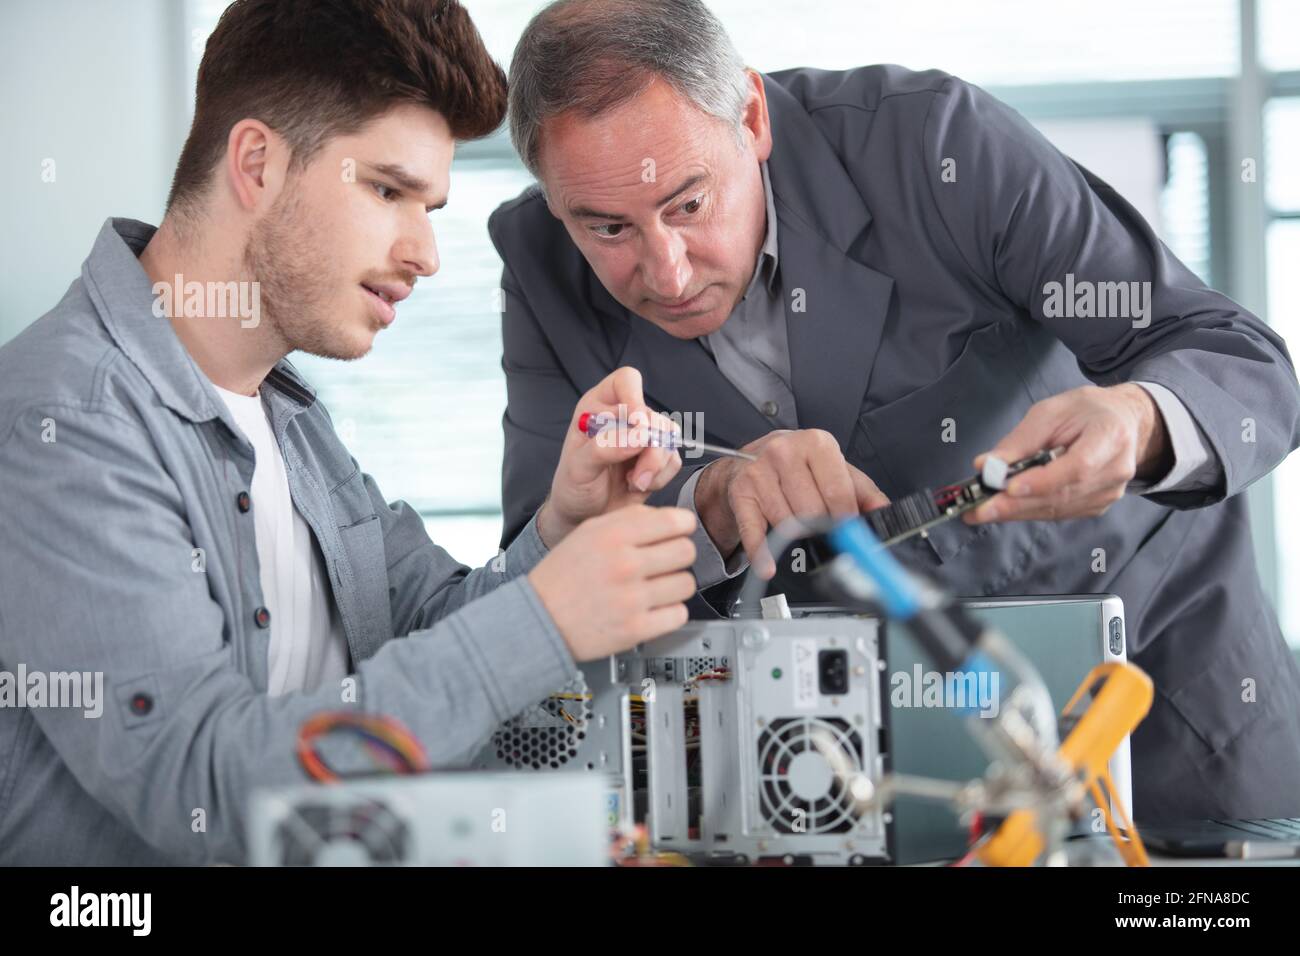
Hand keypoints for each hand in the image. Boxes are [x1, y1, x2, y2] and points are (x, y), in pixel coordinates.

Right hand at [528, 505, 697, 660]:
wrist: (538, 618)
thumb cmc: (562, 576)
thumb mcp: (588, 532)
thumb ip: (629, 520)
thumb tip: (670, 518)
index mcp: (613, 536)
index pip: (676, 522)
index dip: (683, 526)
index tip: (679, 533)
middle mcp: (624, 565)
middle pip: (687, 552)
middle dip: (679, 556)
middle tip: (666, 563)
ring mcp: (631, 599)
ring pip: (686, 584)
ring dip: (675, 586)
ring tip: (656, 587)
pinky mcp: (635, 629)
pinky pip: (678, 615)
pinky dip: (669, 613)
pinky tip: (652, 608)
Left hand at [537, 367, 682, 547]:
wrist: (584, 515)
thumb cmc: (574, 486)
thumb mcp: (579, 468)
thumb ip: (604, 448)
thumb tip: (639, 435)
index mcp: (598, 406)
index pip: (626, 381)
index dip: (635, 397)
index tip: (637, 422)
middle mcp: (624, 416)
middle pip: (653, 416)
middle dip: (649, 447)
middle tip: (636, 473)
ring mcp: (643, 436)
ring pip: (668, 438)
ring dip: (655, 465)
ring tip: (633, 482)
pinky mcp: (657, 457)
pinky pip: (674, 459)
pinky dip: (660, 477)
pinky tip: (638, 485)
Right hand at [694, 428, 888, 578]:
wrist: (747, 459)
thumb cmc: (796, 464)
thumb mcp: (833, 469)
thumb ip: (863, 492)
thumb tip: (886, 514)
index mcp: (816, 444)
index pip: (838, 492)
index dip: (847, 519)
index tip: (850, 532)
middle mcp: (785, 452)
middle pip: (813, 510)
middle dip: (822, 528)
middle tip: (825, 533)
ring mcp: (760, 472)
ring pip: (787, 523)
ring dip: (797, 536)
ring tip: (800, 530)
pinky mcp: (740, 492)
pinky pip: (753, 530)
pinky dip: (761, 553)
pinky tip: (767, 566)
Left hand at [964, 383, 1170, 524]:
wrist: (1122, 421)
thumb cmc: (1085, 411)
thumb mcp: (1050, 411)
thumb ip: (1020, 440)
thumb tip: (986, 466)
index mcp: (1110, 436)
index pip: (1077, 466)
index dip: (1042, 481)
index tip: (1008, 488)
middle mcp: (1116, 470)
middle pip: (1062, 495)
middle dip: (1016, 504)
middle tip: (978, 509)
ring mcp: (1109, 492)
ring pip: (1057, 509)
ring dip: (1016, 512)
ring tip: (981, 511)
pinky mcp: (1097, 505)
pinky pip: (1059, 513)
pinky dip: (1029, 511)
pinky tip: (1004, 509)